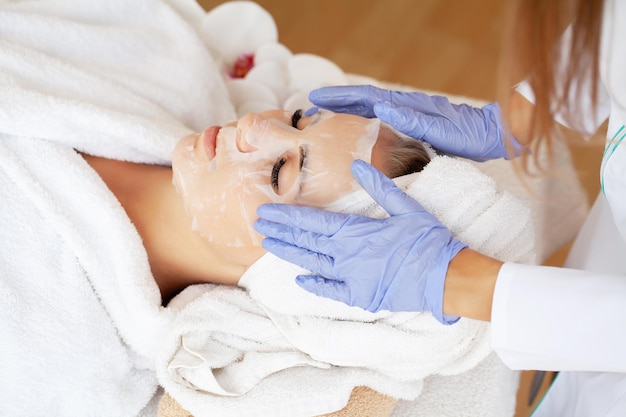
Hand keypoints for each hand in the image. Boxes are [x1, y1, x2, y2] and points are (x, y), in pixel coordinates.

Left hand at [253, 160, 466, 323]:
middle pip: (306, 241)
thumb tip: (357, 165)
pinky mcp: (361, 296)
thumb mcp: (406, 207)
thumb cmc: (429, 240)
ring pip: (312, 263)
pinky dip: (314, 285)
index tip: (265, 211)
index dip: (286, 216)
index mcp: (356, 232)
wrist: (446, 277)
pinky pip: (331, 291)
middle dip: (280, 231)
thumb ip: (379, 187)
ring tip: (268, 244)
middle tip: (257, 224)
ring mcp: (351, 278)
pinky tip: (299, 279)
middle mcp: (346, 256)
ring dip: (288, 253)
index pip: (311, 222)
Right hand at [308, 85, 523, 160]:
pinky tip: (356, 123)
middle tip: (311, 102)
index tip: (318, 97)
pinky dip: (363, 115)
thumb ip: (412, 120)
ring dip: (347, 106)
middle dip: (338, 99)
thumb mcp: (441, 131)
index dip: (341, 97)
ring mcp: (408, 112)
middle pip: (364, 98)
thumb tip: (381, 107)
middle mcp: (404, 106)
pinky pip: (380, 116)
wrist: (488, 134)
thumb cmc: (467, 136)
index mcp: (407, 106)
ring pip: (370, 106)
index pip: (367, 97)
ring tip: (325, 110)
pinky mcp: (412, 121)